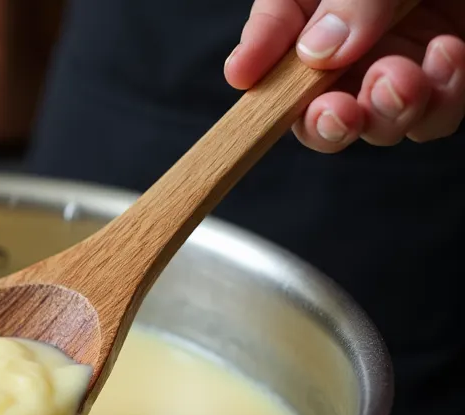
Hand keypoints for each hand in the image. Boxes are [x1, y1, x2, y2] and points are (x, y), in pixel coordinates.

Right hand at [225, 0, 464, 151]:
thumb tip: (317, 51)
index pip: (276, 27)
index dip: (256, 56)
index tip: (245, 78)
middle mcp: (361, 24)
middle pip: (317, 95)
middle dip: (325, 116)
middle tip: (338, 113)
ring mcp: (409, 48)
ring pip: (376, 115)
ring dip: (384, 112)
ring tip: (402, 81)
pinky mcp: (455, 69)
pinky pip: (437, 109)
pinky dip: (440, 98)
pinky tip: (447, 58)